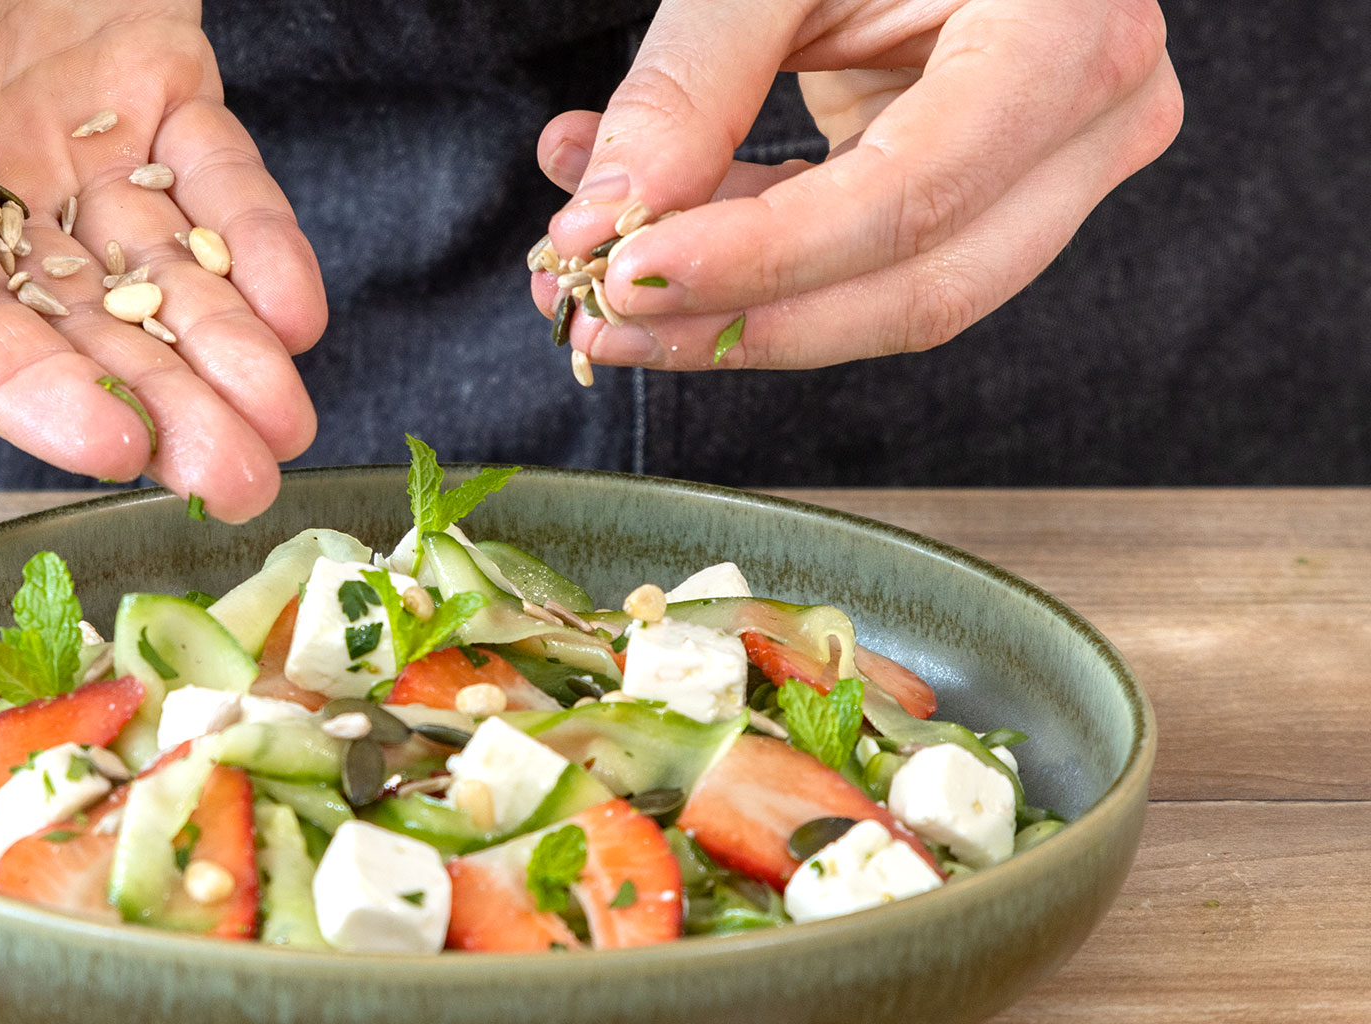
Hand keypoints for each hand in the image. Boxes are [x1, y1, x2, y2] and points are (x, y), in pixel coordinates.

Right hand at [0, 0, 325, 519]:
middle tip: (241, 482)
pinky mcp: (160, 82)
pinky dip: (259, 241)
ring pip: (163, 268)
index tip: (116, 446)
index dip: (33, 394)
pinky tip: (298, 311)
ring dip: (230, 349)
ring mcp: (80, 140)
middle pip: (80, 323)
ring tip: (289, 425)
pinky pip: (219, 175)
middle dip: (166, 406)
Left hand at [532, 0, 1182, 371]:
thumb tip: (603, 220)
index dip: (763, 256)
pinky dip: (753, 267)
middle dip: (740, 320)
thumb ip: (695, 80)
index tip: (630, 270)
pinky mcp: (997, 195)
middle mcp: (1094, 120)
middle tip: (598, 318)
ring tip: (601, 295)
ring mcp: (1061, 169)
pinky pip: (873, 268)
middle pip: (916, 284)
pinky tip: (651, 246)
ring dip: (734, 314)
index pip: (913, 195)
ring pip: (895, 301)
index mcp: (1069, 34)